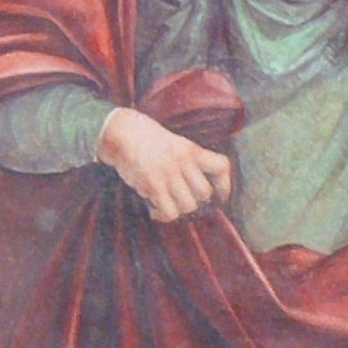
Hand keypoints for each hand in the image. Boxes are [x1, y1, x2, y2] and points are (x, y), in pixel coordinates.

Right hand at [97, 106, 236, 223]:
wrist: (123, 132)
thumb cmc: (148, 141)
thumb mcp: (176, 145)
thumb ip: (189, 164)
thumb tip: (198, 195)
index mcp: (192, 150)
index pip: (221, 167)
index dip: (224, 185)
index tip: (220, 197)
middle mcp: (184, 162)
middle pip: (204, 193)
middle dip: (194, 200)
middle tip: (180, 199)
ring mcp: (169, 173)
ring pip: (188, 205)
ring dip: (177, 209)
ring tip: (165, 204)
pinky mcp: (153, 184)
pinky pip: (169, 211)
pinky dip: (163, 215)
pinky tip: (155, 210)